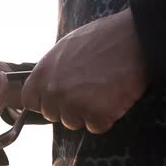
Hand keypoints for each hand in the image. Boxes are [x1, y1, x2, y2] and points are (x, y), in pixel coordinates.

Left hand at [21, 8, 146, 133]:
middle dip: (68, 107)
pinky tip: (113, 97)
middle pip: (53, 115)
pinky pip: (96, 126)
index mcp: (42, 74)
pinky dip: (106, 117)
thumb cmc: (103, 38)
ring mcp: (74, 104)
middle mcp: (53, 91)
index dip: (44, 101)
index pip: (30, 101)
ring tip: (102, 91)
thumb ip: (52, 70)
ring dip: (87, 113)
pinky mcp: (96, 114)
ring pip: (74, 122)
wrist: (135, 38)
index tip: (56, 99)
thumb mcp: (65, 48)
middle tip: (88, 90)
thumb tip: (47, 85)